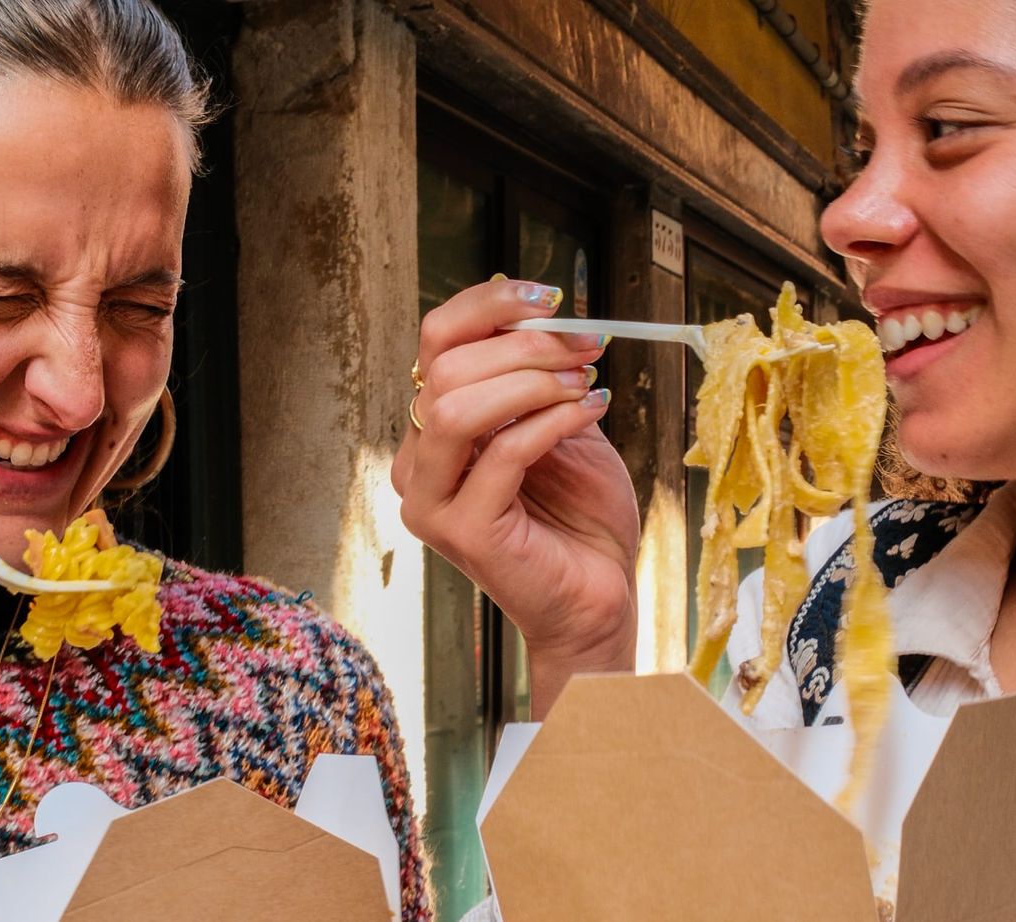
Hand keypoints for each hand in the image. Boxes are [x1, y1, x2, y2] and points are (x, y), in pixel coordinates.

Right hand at [393, 279, 639, 714]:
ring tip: (584, 383)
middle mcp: (418, 462)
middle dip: (525, 343)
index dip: (487, 305)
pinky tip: (590, 412)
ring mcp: (432, 501)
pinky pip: (501, 455)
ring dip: (531, 381)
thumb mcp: (561, 423)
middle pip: (446, 368)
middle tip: (587, 346)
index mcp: (433, 429)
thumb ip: (539, 375)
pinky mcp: (463, 533)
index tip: (550, 295)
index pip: (436, 343)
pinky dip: (552, 422)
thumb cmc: (579, 516)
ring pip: (455, 408)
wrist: (597, 598)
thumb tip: (541, 306)